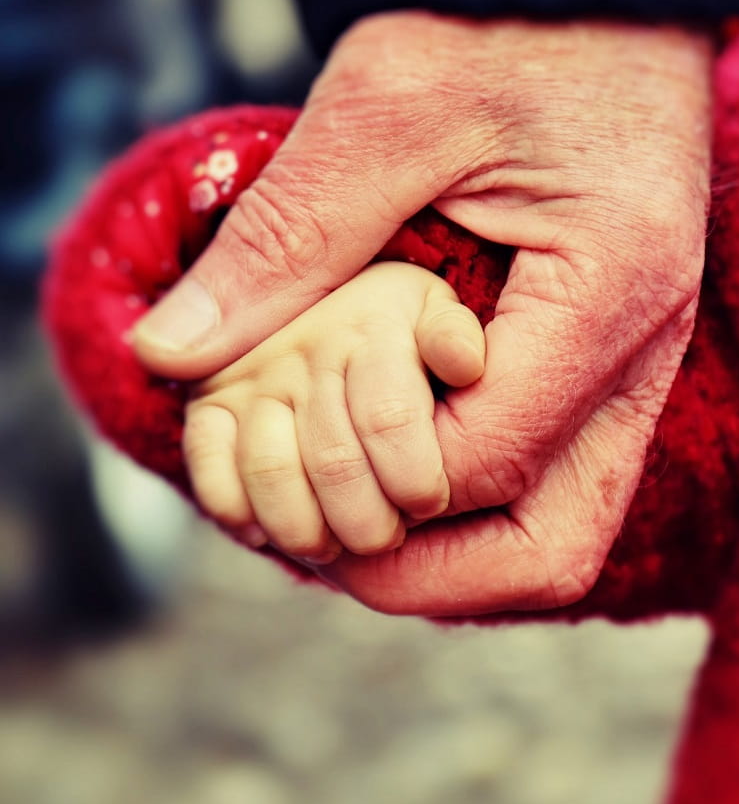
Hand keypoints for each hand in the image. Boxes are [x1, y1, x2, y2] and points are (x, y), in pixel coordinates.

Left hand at [132, 12, 711, 615]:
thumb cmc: (513, 29)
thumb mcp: (389, 106)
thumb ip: (288, 237)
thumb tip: (173, 352)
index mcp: (610, 292)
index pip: (487, 460)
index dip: (374, 482)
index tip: (285, 453)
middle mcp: (649, 351)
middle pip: (552, 549)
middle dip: (425, 577)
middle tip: (324, 548)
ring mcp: (643, 363)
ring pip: (563, 530)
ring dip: (454, 556)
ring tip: (353, 515)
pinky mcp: (621, 357)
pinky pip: (559, 478)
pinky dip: (475, 504)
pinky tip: (401, 462)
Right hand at [183, 262, 484, 563]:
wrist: (333, 259)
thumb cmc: (410, 300)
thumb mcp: (444, 301)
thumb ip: (451, 328)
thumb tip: (466, 366)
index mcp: (372, 318)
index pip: (391, 420)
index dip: (416, 480)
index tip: (431, 504)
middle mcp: (304, 342)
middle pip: (334, 461)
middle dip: (369, 521)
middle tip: (388, 537)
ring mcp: (250, 368)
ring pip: (269, 470)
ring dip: (304, 528)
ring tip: (337, 544)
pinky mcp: (210, 392)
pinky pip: (207, 457)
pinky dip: (233, 506)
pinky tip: (266, 532)